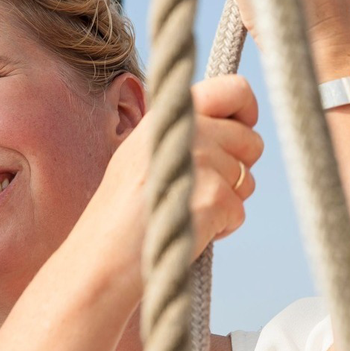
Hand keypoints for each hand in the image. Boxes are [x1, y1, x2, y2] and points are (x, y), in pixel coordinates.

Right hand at [78, 75, 263, 292]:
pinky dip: (221, 228)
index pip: (235, 89)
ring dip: (226, 203)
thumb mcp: (144, 156)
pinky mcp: (211, 196)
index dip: (248, 113)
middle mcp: (184, 128)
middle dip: (237, 171)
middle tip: (198, 191)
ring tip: (182, 213)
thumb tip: (244, 133)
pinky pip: (239, 211)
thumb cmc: (120, 216)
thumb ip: (187, 135)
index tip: (238, 137)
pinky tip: (186, 232)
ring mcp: (198, 160)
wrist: (98, 261)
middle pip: (251, 141)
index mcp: (164, 114)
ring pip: (248, 180)